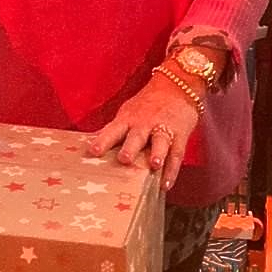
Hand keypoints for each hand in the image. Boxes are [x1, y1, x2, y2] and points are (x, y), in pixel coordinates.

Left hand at [86, 74, 201, 191]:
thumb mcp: (128, 112)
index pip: (113, 130)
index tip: (93, 151)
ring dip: (157, 153)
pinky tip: (166, 185)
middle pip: (137, 136)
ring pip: (160, 142)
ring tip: (154, 165)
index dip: (103, 140)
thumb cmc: (148, 103)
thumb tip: (91, 144)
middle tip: (124, 159)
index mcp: (128, 118)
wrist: (177, 86)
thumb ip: (114, 130)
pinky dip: (172, 171)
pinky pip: (176, 154)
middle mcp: (145, 123)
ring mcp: (163, 129)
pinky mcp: (180, 135)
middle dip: (130, 147)